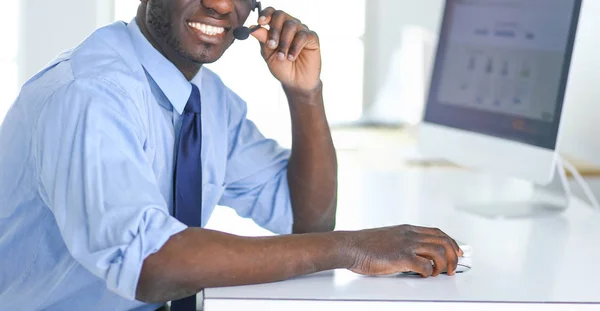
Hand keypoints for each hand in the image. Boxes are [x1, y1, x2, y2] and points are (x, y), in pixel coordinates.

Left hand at [250, 7, 321, 92]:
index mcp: (277, 27)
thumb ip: (263, 40)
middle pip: (280, 15)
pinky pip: (303, 36)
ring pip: (291, 25)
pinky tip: (291, 58)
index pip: (271, 13)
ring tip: (282, 57)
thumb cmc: (282, 67)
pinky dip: (295, 47)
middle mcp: (289, 25)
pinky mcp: (312, 38)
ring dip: (284, 42)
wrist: (296, 82)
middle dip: (274, 30)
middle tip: (272, 45)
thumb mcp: (269, 54)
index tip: (260, 22)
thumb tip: (253, 27)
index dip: (266, 14)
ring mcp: (301, 30)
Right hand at [347, 225, 463, 276]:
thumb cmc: (364, 245)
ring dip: (443, 264)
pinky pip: (425, 265)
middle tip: (453, 267)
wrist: (350, 246)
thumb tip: (414, 255)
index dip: (451, 242)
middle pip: (443, 240)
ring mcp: (406, 244)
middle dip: (453, 255)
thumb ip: (402, 243)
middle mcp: (410, 234)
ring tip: (439, 273)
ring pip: (439, 251)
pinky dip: (429, 272)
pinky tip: (424, 275)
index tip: (456, 251)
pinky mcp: (401, 257)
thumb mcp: (388, 238)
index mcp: (407, 229)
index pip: (437, 232)